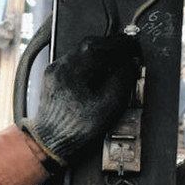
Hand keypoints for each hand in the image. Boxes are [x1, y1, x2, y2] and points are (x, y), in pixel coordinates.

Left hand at [18, 33, 141, 164]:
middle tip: (126, 51)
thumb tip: (131, 64)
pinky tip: (96, 70)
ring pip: (80, 50)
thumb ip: (123, 80)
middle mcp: (62, 66)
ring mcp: (55, 70)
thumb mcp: (109, 106)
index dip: (123, 44)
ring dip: (99, 52)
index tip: (134, 47)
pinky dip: (87, 61)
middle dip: (111, 45)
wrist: (50, 141)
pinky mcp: (52, 76)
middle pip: (90, 44)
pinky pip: (73, 60)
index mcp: (76, 70)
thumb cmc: (77, 128)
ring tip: (114, 61)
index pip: (104, 46)